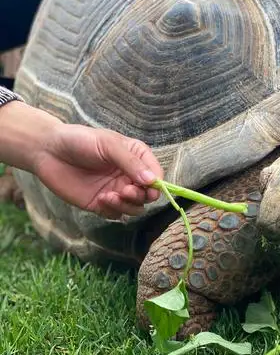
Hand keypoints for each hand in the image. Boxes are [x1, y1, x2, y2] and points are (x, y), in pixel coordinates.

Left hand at [32, 123, 163, 219]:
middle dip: (141, 195)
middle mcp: (129, 176)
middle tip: (126, 191)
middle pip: (148, 194)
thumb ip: (130, 163)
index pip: (156, 174)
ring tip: (110, 196)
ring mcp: (117, 190)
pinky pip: (116, 214)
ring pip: (135, 207)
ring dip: (128, 205)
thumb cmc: (79, 141)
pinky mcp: (102, 203)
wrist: (47, 150)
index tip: (149, 186)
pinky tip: (100, 199)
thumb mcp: (108, 145)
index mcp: (136, 158)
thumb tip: (152, 180)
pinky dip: (113, 210)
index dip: (157, 183)